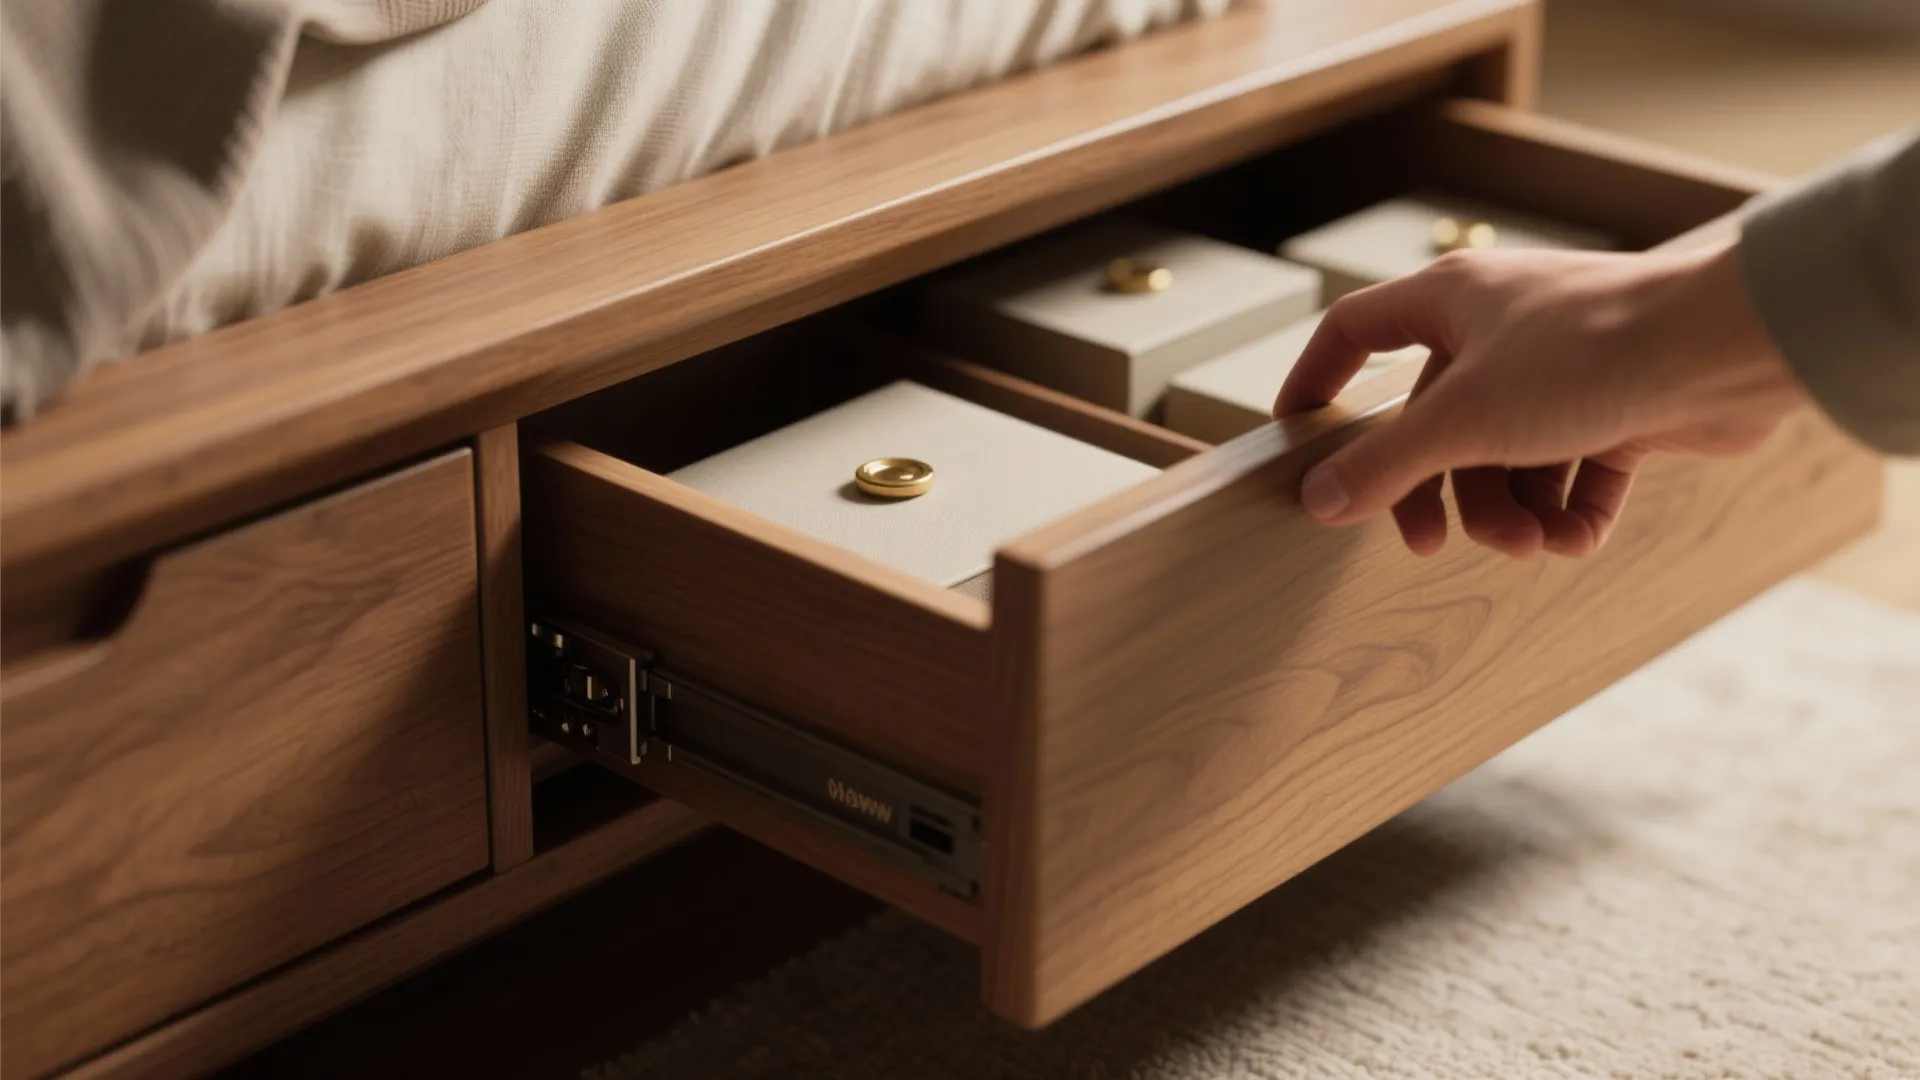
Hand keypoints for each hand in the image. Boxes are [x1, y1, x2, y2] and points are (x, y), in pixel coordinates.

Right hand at [1272, 239, 1808, 557]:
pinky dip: (1570, 511)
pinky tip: (1576, 540)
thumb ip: (1385, 465)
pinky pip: (1574, 472)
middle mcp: (1502, 327)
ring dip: (1510, 512)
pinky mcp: (1622, 405)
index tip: (1300, 441)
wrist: (1731, 348)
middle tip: (1431, 546)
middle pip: (1434, 421)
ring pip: (1506, 455)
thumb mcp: (1465, 419)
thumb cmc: (1592, 354)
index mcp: (1452, 301)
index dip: (1317, 382)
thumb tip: (1316, 500)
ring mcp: (1564, 367)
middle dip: (1437, 492)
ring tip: (1531, 544)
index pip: (1355, 332)